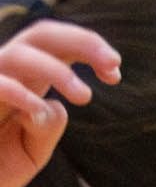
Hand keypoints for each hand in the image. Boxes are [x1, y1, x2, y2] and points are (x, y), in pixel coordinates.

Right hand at [0, 18, 112, 186]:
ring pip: (19, 54)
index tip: (115, 74)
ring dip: (56, 70)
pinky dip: (19, 93)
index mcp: (26, 81)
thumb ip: (47, 128)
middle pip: (41, 34)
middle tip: (114, 64)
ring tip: (84, 97)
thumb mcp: (30, 152)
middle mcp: (5, 75)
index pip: (58, 46)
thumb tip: (52, 105)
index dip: (89, 48)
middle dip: (82, 41)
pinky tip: (38, 109)